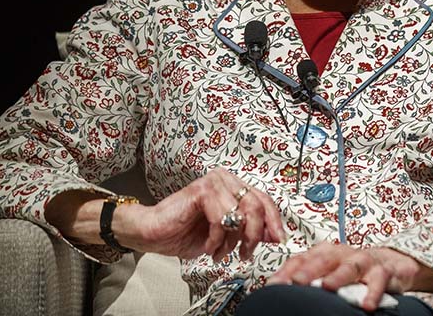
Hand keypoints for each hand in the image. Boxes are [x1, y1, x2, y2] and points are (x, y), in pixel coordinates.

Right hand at [119, 168, 285, 261]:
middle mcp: (226, 179)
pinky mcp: (201, 191)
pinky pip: (222, 219)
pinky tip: (209, 246)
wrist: (153, 233)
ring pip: (241, 215)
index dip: (274, 222)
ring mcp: (214, 182)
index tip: (279, 240)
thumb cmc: (184, 231)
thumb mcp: (226, 236)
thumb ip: (248, 230)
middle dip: (254, 236)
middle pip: (257, 207)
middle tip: (245, 253)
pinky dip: (218, 239)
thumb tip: (273, 235)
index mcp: (233, 187)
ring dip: (232, 242)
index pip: (264, 200)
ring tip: (220, 251)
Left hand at [267, 243, 420, 311]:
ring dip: (338, 276)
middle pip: (324, 259)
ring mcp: (364, 261)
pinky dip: (373, 292)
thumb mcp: (330, 271)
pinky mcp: (384, 271)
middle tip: (296, 281)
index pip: (302, 258)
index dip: (287, 270)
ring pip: (350, 266)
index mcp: (326, 253)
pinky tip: (366, 304)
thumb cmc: (354, 268)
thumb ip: (309, 279)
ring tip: (327, 287)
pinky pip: (379, 280)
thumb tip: (278, 291)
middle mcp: (343, 254)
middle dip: (309, 270)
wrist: (391, 263)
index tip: (273, 284)